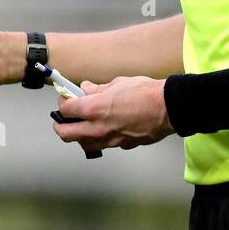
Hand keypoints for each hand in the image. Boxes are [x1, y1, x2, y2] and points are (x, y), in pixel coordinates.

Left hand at [52, 76, 174, 153]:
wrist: (168, 108)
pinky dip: (101, 137)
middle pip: (66, 134)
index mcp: (93, 110)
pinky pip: (104, 144)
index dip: (63, 103)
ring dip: (79, 135)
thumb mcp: (117, 84)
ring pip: (84, 143)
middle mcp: (97, 128)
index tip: (66, 98)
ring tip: (84, 124)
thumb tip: (86, 89)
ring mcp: (110, 140)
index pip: (65, 110)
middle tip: (64, 118)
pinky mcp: (122, 146)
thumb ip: (97, 90)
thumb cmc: (145, 93)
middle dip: (60, 125)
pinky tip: (107, 126)